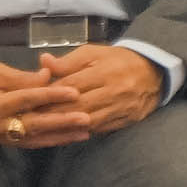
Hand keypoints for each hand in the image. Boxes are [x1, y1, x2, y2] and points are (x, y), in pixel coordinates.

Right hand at [0, 60, 90, 146]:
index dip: (51, 95)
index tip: (75, 92)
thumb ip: (21, 77)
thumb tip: (48, 76)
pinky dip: (44, 141)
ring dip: (58, 136)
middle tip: (87, 119)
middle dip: (62, 122)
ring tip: (83, 133)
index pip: (26, 100)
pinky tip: (62, 139)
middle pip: (33, 124)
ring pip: (31, 138)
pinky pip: (23, 143)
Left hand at [35, 44, 163, 136]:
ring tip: (46, 128)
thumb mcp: (94, 53)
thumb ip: (68, 61)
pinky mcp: (128, 120)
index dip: (50, 94)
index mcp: (105, 71)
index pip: (71, 85)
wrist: (155, 71)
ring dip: (66, 126)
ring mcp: (122, 108)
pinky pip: (102, 129)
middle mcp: (115, 91)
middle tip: (32, 119)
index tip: (31, 101)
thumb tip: (43, 61)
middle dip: (54, 114)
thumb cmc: (118, 60)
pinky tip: (68, 132)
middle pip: (78, 106)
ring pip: (89, 121)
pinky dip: (83, 131)